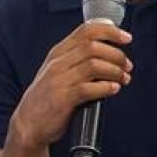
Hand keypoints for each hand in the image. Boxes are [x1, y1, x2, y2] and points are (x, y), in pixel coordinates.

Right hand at [10, 21, 132, 148]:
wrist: (28, 125)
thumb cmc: (48, 99)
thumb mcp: (59, 72)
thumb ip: (78, 61)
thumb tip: (111, 54)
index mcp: (59, 53)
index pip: (86, 31)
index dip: (110, 31)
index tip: (126, 38)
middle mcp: (58, 63)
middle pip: (94, 46)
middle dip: (117, 55)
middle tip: (127, 66)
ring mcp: (59, 80)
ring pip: (94, 65)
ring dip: (115, 71)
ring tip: (123, 79)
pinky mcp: (62, 99)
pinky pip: (89, 88)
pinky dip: (106, 87)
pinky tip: (113, 89)